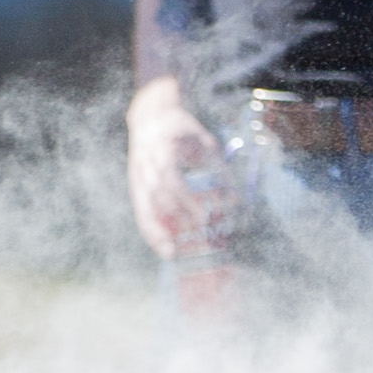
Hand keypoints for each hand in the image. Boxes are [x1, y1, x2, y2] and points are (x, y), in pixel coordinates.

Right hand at [124, 78, 226, 257]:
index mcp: (162, 149)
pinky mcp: (136, 189)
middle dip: (176, 220)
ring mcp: (137, 178)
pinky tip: (163, 248)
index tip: (203, 216)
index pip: (172, 178)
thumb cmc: (183, 132)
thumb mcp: (205, 144)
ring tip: (173, 253)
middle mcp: (145, 165)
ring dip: (158, 232)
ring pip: (145, 209)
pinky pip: (141, 213)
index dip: (186, 199)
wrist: (152, 119)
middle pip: (158, 197)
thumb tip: (236, 202)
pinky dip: (151, 233)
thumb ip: (219, 170)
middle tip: (196, 237)